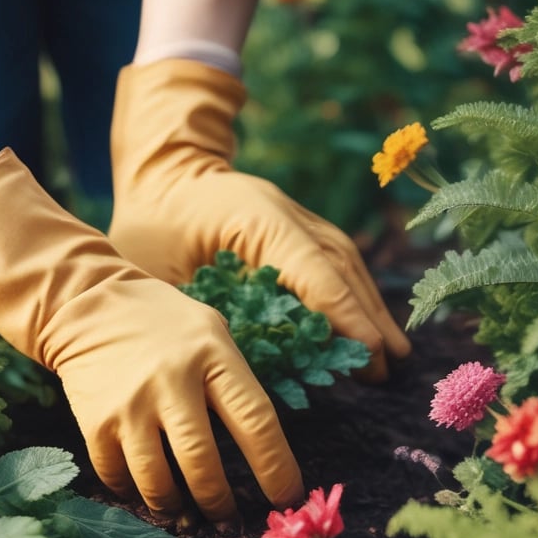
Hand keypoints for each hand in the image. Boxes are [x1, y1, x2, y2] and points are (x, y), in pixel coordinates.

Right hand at [0, 150, 303, 522]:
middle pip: (202, 462)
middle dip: (220, 502)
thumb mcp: (212, 333)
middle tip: (229, 520)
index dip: (276, 468)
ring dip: (176, 507)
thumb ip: (235, 382)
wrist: (87, 305)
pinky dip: (135, 493)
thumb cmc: (165, 324)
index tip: (287, 499)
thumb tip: (265, 452)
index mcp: (212, 355)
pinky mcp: (95, 422)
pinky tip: (147, 491)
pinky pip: (119, 477)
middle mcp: (171, 381)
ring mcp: (130, 404)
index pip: (255, 421)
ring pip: (158, 480)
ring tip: (188, 513)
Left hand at [108, 59, 411, 381]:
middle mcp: (285, 212)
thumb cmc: (147, 223)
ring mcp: (294, 216)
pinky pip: (333, 261)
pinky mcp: (293, 227)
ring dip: (368, 306)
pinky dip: (352, 292)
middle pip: (339, 265)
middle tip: (388, 367)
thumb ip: (191, 312)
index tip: (369, 352)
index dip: (343, 313)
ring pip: (344, 261)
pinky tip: (365, 322)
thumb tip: (231, 367)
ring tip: (391, 352)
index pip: (312, 269)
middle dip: (366, 316)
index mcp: (254, 217)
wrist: (159, 171)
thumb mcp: (152, 269)